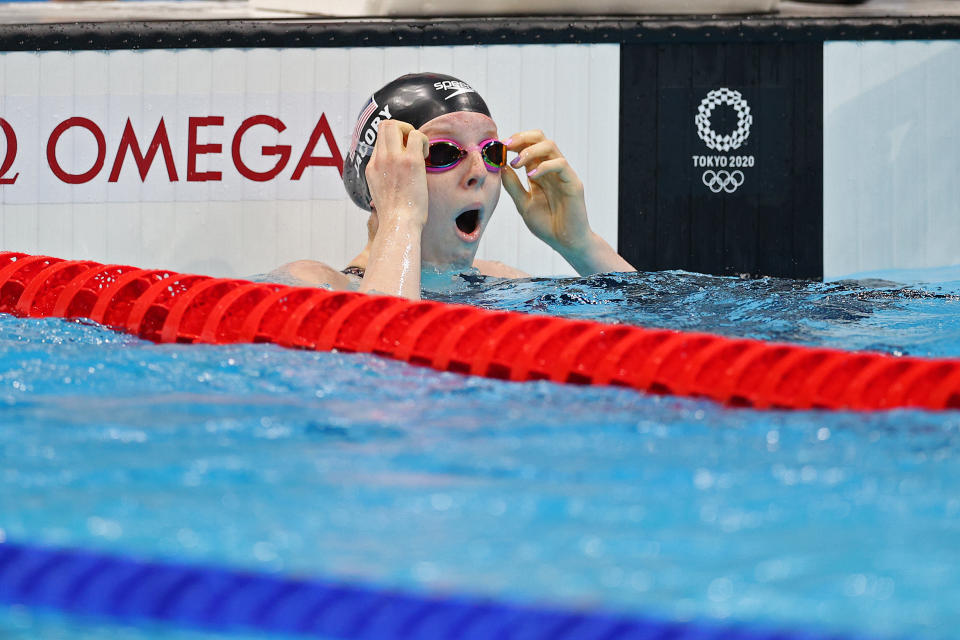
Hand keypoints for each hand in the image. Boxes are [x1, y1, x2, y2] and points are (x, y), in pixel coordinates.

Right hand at [365, 120, 429, 228]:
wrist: (398, 224)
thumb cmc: (395, 216)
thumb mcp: (380, 195)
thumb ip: (383, 180)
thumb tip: (392, 177)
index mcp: (371, 168)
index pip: (379, 141)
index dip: (395, 143)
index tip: (405, 155)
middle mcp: (379, 160)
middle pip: (384, 125)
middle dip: (401, 129)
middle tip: (412, 146)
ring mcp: (393, 158)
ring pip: (395, 124)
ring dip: (410, 132)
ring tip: (419, 151)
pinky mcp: (410, 161)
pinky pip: (416, 135)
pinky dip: (423, 141)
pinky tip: (425, 157)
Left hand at [501, 130, 634, 275]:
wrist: (565, 242)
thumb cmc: (547, 224)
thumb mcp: (523, 204)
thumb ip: (513, 186)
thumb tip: (500, 166)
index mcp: (540, 172)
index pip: (528, 146)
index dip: (514, 142)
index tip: (498, 147)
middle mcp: (552, 169)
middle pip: (540, 138)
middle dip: (521, 138)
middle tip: (506, 146)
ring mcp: (563, 174)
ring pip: (550, 146)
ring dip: (530, 150)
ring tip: (516, 163)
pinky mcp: (573, 182)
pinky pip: (560, 164)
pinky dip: (543, 166)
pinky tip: (530, 177)